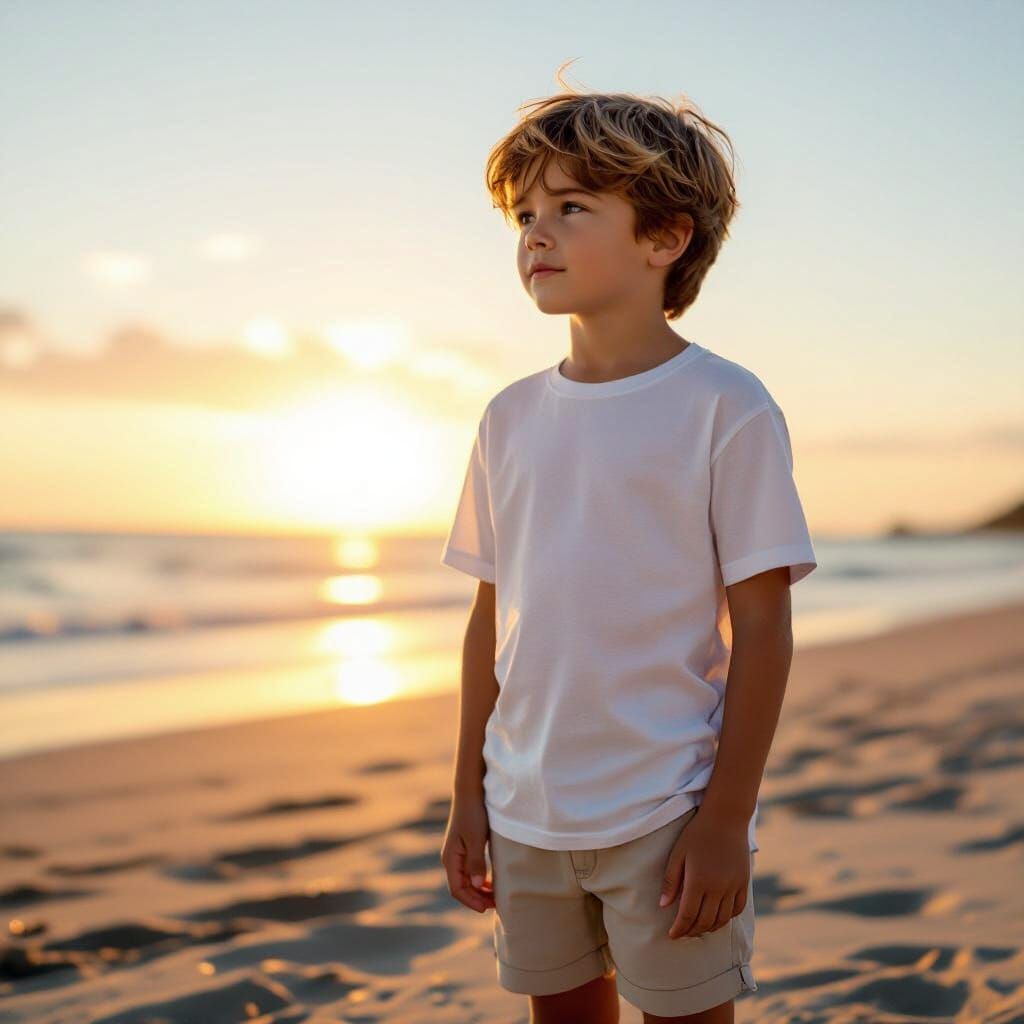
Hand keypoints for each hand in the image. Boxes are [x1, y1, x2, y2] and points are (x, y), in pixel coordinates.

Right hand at [440, 795, 494, 913]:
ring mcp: (457, 853)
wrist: (470, 792)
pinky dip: (479, 880)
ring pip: (466, 880)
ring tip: (495, 896)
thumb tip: (478, 885)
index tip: (487, 908)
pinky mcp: (465, 847)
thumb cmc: (473, 814)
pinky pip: (470, 870)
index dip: (472, 901)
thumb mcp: (476, 839)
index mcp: (450, 858)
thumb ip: (476, 862)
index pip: (457, 889)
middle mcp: (451, 858)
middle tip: (496, 904)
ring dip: (479, 890)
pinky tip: (491, 881)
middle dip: (477, 898)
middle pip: (461, 887)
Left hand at [659, 806, 749, 938]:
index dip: (679, 929)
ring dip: (709, 928)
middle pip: (705, 921)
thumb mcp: (678, 853)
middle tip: (683, 933)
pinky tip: (717, 918)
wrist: (726, 818)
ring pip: (722, 919)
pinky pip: (737, 909)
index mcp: (698, 881)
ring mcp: (733, 886)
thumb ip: (670, 881)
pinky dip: (726, 918)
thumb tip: (663, 906)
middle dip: (692, 931)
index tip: (671, 935)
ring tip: (698, 928)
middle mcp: (718, 888)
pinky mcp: (744, 883)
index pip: (687, 915)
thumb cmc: (697, 833)